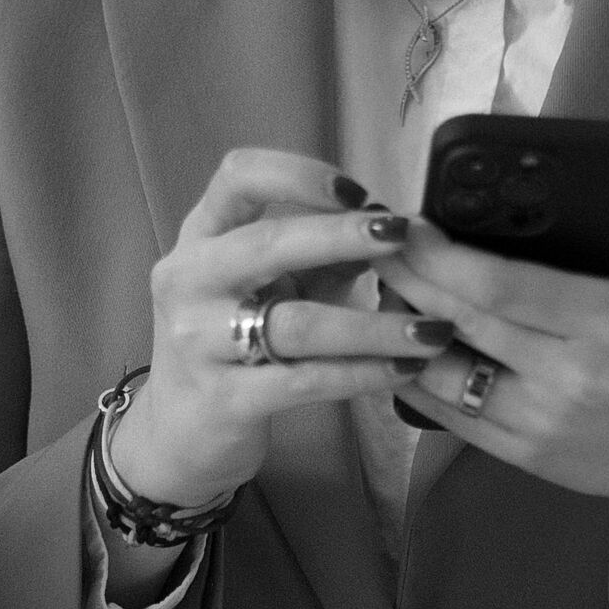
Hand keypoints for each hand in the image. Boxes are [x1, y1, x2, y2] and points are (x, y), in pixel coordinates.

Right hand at [111, 148, 452, 509]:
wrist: (178, 434)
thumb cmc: (233, 346)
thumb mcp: (271, 289)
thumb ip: (325, 257)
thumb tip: (396, 225)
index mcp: (200, 238)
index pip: (238, 176)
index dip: (301, 174)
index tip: (359, 193)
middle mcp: (188, 281)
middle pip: (266, 243)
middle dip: (343, 235)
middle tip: (404, 235)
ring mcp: (198, 343)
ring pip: (296, 324)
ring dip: (373, 325)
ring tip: (430, 329)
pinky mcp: (223, 400)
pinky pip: (305, 381)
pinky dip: (362, 373)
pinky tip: (404, 370)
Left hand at [387, 160, 608, 540]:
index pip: (505, 287)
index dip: (445, 256)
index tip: (411, 226)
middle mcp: (568, 376)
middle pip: (463, 321)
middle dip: (408, 278)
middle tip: (376, 243)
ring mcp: (540, 421)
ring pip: (444, 373)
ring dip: (403, 329)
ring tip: (384, 289)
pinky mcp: (523, 454)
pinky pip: (450, 416)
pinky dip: (416, 378)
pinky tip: (400, 345)